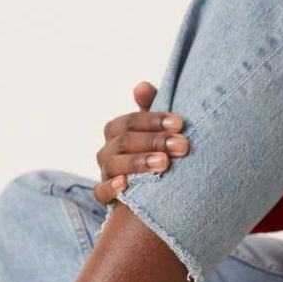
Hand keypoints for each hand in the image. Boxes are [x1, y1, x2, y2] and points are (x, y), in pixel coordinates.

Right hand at [93, 81, 189, 204]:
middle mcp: (107, 150)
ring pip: (114, 164)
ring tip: (164, 163)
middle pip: (124, 141)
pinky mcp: (105, 195)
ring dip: (139, 162)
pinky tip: (126, 183)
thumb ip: (151, 107)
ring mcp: (105, 173)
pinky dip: (111, 188)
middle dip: (155, 141)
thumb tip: (141, 86)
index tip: (179, 124)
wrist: (153, 190)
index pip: (130, 121)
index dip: (154, 120)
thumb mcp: (157, 129)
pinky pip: (101, 192)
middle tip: (181, 146)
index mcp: (117, 131)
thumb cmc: (156, 151)